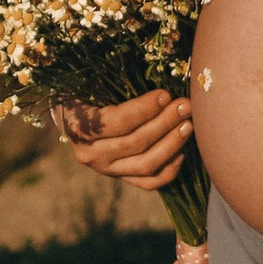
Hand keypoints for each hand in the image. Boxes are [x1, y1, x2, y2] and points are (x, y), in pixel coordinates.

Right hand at [55, 89, 190, 187]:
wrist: (73, 121)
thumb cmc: (86, 95)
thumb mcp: (90, 85)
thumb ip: (113, 81)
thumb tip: (157, 86)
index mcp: (79, 128)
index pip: (118, 122)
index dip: (144, 109)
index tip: (165, 94)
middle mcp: (91, 154)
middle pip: (135, 143)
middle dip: (165, 123)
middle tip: (185, 106)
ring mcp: (107, 170)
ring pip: (145, 164)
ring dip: (172, 144)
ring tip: (188, 125)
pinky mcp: (121, 179)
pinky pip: (149, 182)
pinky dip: (169, 169)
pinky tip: (182, 151)